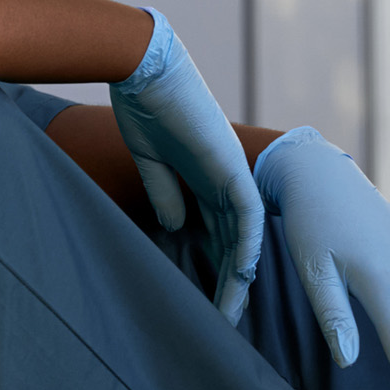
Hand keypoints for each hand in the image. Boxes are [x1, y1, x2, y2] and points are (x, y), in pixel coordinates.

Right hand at [109, 9, 264, 322]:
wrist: (144, 67)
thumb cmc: (142, 104)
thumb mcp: (150, 159)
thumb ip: (165, 191)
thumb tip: (176, 227)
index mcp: (203, 176)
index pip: (215, 232)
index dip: (212, 267)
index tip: (203, 301)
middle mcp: (224, 178)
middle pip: (233, 241)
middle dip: (228, 283)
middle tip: (222, 322)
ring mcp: (231, 172)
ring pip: (243, 236)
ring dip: (238, 276)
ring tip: (229, 313)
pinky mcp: (230, 166)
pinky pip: (247, 214)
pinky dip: (246, 245)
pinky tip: (242, 274)